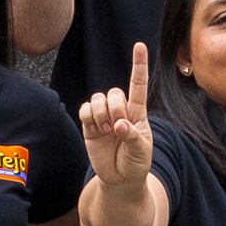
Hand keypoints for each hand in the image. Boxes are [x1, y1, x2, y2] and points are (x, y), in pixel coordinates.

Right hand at [78, 44, 155, 195]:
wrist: (120, 179)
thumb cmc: (136, 163)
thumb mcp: (141, 152)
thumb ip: (132, 137)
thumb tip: (119, 125)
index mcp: (138, 113)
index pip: (138, 85)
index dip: (139, 65)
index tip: (139, 45)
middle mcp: (121, 110)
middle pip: (114, 93)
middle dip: (115, 108)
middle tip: (118, 126)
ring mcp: (104, 117)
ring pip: (97, 98)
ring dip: (101, 114)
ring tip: (107, 131)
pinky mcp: (89, 125)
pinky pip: (84, 109)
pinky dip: (88, 117)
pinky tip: (96, 129)